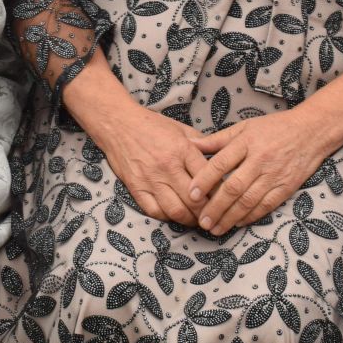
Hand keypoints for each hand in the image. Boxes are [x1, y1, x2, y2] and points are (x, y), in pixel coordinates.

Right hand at [74, 96, 207, 226]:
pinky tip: (175, 215)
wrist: (117, 123)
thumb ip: (201, 142)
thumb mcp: (180, 128)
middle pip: (194, 199)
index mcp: (182, 149)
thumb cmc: (150, 124)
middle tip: (214, 214)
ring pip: (176, 210)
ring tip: (197, 220)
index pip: (207, 176)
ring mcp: (150, 179)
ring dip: (190, 220)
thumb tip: (220, 155)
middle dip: (208, 211)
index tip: (225, 197)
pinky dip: (167, 217)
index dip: (219, 191)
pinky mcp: (136, 188)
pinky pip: (154, 211)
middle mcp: (167, 166)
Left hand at [188, 110, 334, 234]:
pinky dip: (250, 217)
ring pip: (248, 201)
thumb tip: (189, 143)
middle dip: (215, 207)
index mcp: (246, 142)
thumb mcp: (244, 127)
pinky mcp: (286, 187)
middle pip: (233, 187)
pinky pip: (266, 206)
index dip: (204, 180)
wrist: (312, 131)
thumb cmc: (275, 128)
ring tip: (215, 228)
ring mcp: (274, 175)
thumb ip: (216, 139)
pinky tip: (237, 223)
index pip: (220, 163)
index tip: (191, 195)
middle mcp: (259, 159)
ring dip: (230, 218)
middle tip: (201, 221)